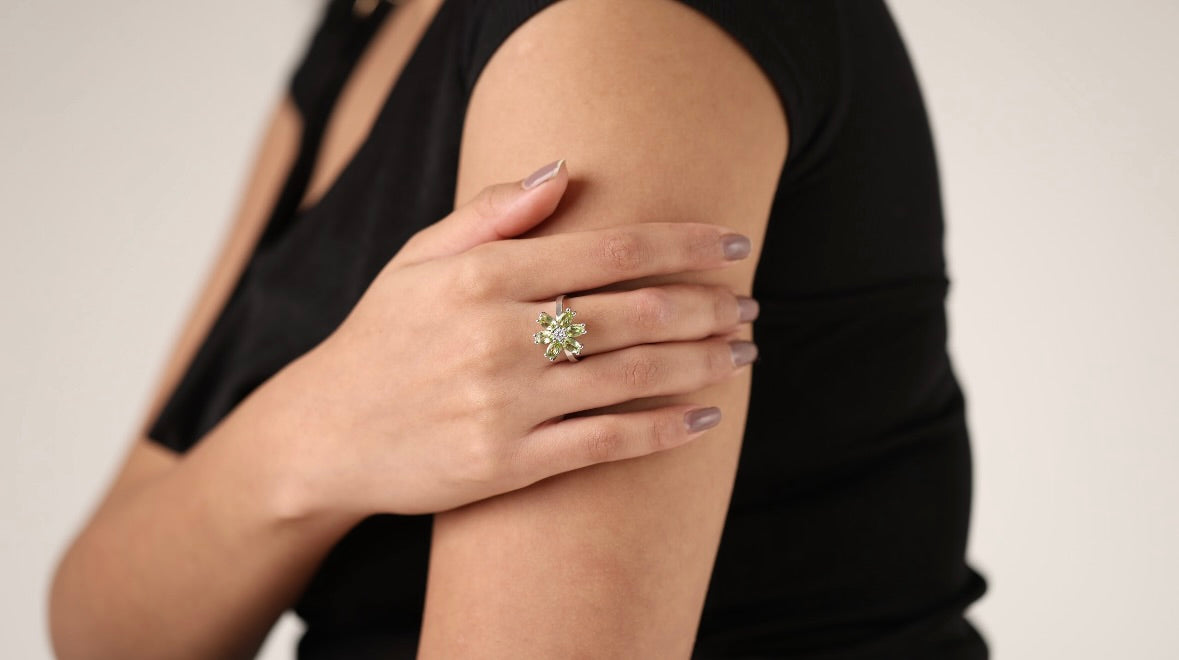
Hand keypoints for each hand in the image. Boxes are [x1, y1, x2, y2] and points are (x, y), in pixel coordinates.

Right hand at [273, 160, 759, 517]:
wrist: (323, 433)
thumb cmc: (382, 337)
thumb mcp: (420, 258)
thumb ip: (490, 213)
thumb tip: (563, 173)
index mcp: (480, 276)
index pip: (608, 250)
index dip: (684, 245)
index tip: (735, 244)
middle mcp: (496, 335)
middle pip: (634, 311)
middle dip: (708, 305)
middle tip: (751, 304)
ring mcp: (504, 403)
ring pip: (631, 375)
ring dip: (702, 362)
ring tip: (744, 352)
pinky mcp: (506, 463)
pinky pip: (606, 443)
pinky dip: (665, 430)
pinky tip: (707, 417)